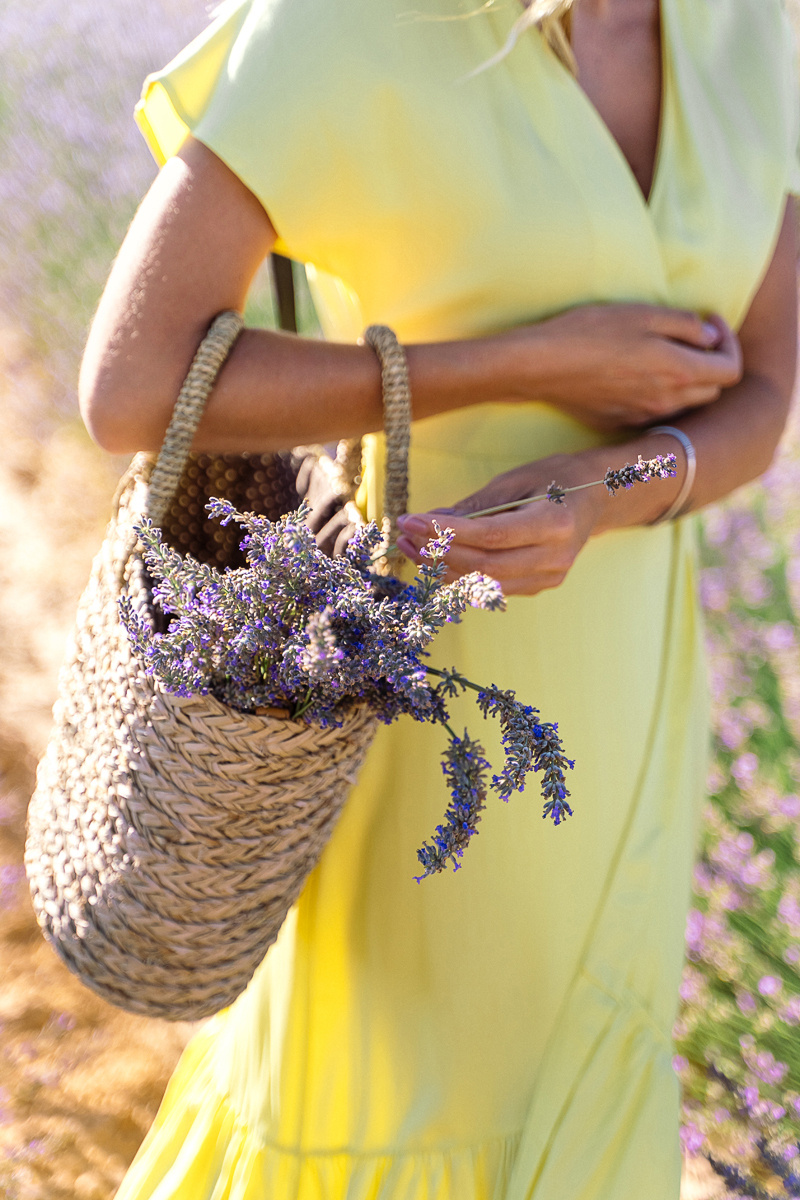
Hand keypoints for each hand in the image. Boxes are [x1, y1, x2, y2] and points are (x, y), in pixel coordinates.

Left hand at [396, 455, 602, 596]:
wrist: (597, 499)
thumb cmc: (555, 480)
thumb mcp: (516, 480)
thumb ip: (475, 505)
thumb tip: (430, 522)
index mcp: (555, 525)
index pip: (491, 536)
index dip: (448, 532)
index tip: (412, 520)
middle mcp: (555, 559)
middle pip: (484, 566)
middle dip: (438, 551)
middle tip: (405, 534)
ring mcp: (549, 578)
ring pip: (484, 583)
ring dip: (442, 568)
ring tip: (411, 546)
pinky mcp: (539, 586)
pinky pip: (492, 587)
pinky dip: (460, 575)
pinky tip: (435, 558)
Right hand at [500, 304, 742, 429]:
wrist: (541, 366)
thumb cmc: (590, 332)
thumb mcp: (643, 313)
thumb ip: (685, 326)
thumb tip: (709, 338)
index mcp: (678, 371)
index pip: (731, 370)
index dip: (729, 343)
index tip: (711, 323)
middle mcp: (666, 401)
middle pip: (712, 390)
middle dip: (712, 363)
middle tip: (693, 338)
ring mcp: (643, 416)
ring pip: (685, 404)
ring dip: (687, 381)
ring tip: (666, 355)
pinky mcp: (622, 422)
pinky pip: (655, 412)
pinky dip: (660, 394)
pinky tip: (637, 374)